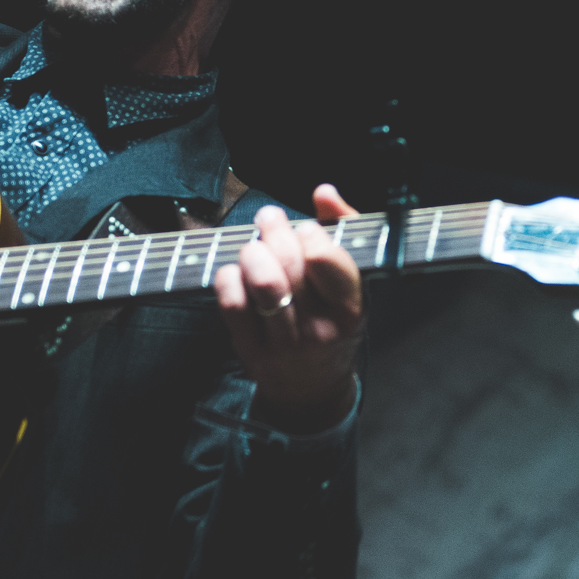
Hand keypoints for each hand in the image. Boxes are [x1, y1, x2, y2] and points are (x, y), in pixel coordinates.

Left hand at [213, 185, 364, 433]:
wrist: (312, 386)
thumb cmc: (331, 321)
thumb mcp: (350, 283)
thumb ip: (342, 229)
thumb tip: (324, 192)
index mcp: (350, 309)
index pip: (328, 261)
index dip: (310, 233)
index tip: (304, 228)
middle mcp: (320, 329)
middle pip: (290, 264)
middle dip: (274, 229)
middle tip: (269, 218)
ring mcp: (284, 343)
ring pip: (262, 282)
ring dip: (252, 251)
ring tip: (254, 244)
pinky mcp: (250, 349)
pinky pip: (232, 301)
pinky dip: (228, 276)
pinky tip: (236, 271)